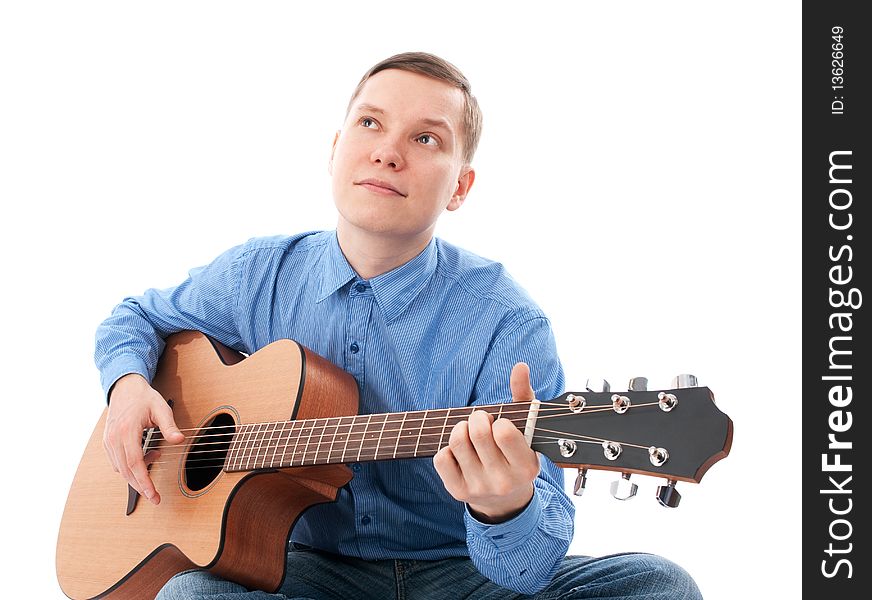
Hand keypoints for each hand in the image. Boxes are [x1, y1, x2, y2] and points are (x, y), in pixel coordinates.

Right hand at [103, 373, 183, 504]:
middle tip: (155, 497)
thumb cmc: (143, 398)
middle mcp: (114, 438)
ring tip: (155, 457)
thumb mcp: (161, 409)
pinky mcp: (107, 443)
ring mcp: (108, 441)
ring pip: (121, 469)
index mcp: (127, 431)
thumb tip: (179, 440)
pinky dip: (131, 465)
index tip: (153, 495)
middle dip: (141, 486)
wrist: (124, 388)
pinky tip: (145, 455)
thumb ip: (169, 426)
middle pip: (126, 471)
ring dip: (137, 473)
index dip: (144, 482)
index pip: (135, 464)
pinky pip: (117, 462)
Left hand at [433, 362, 540, 522]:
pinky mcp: (458, 492)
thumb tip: (520, 366)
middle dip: (476, 418)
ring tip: (469, 432)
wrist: (506, 500)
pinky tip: (460, 451)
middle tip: (481, 422)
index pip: (504, 432)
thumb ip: (524, 395)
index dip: (498, 420)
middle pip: (477, 433)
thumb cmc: (516, 453)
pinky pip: (441, 458)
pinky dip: (447, 448)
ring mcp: (479, 488)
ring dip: (460, 429)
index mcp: (526, 466)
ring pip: (456, 442)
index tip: (500, 424)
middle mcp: (504, 481)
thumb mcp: (526, 429)